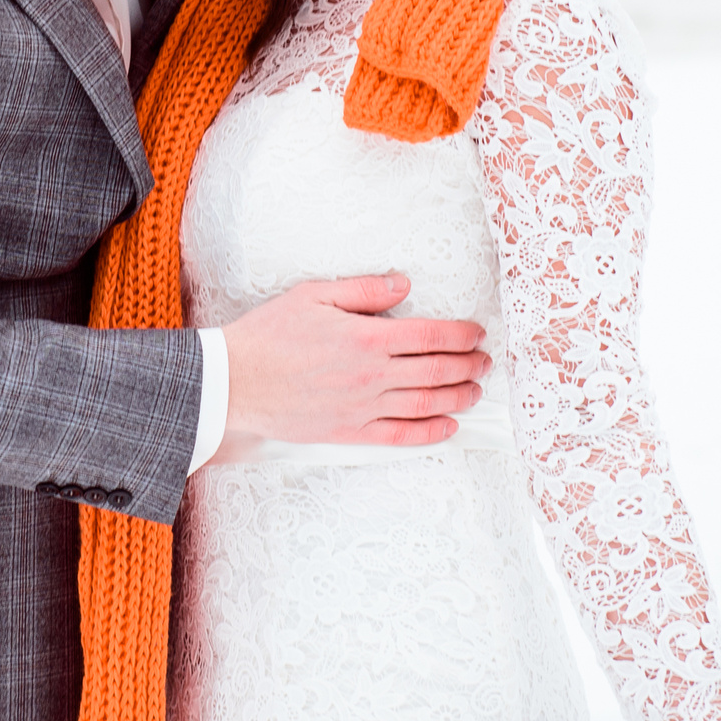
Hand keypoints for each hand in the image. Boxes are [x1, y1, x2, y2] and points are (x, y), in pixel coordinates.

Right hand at [217, 274, 488, 449]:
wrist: (235, 381)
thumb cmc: (269, 334)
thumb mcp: (314, 294)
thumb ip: (364, 290)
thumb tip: (403, 284)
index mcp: (367, 336)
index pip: (430, 334)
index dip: (460, 334)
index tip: (476, 332)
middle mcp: (372, 374)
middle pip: (436, 370)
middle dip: (468, 364)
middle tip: (485, 361)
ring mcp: (362, 407)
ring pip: (425, 403)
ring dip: (457, 397)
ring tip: (476, 390)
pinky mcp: (349, 431)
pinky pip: (399, 435)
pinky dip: (429, 432)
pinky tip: (448, 427)